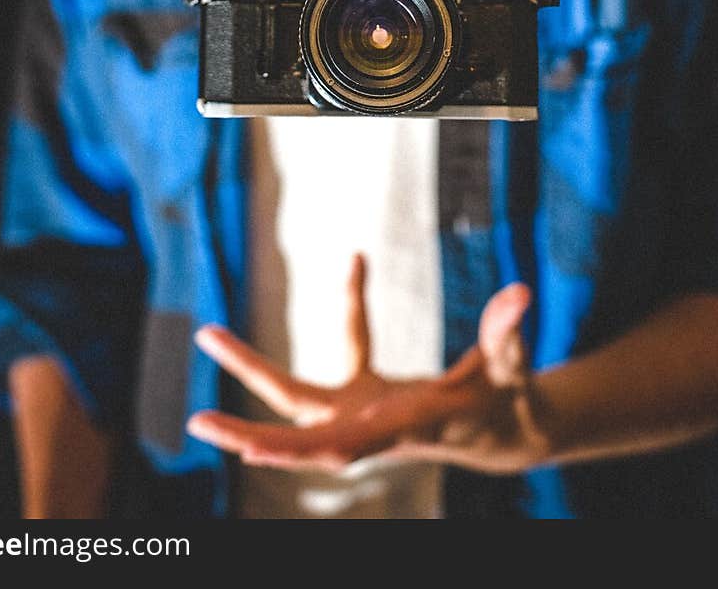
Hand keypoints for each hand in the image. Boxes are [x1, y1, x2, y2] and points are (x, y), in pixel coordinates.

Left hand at [186, 254, 549, 473]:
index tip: (257, 454)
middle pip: (301, 435)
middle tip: (199, 425)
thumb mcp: (510, 372)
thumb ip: (508, 334)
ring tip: (208, 336)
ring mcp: (363, 410)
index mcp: (404, 427)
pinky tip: (357, 264)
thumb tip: (519, 293)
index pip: (348, 446)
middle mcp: (373, 425)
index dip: (304, 451)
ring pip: (297, 400)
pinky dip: (355, 304)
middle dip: (252, 437)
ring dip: (252, 374)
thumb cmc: (508, 406)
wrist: (506, 435)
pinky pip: (349, 344)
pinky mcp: (366, 391)